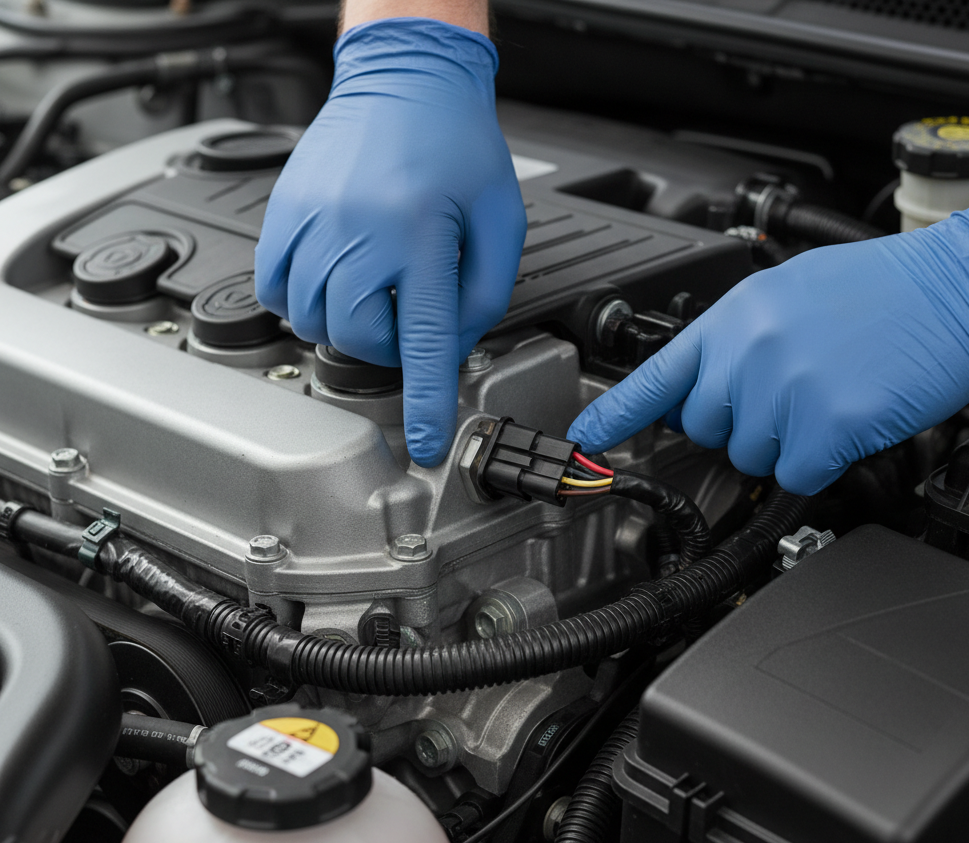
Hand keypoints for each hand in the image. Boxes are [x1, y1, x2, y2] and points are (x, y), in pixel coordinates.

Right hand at [255, 17, 525, 465]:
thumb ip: (483, 294)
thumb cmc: (457, 144)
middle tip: (407, 312)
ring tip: (371, 290)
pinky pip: (274, 289)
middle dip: (388, 344)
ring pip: (312, 321)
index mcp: (421, 236)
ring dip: (346, 324)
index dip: (425, 401)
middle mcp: (360, 233)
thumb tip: (451, 345)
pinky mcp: (284, 214)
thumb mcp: (500, 220)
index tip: (423, 445)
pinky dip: (300, 302)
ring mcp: (314, 223)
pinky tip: (331, 281)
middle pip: (359, 338)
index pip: (421, 340)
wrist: (406, 78)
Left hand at [568, 196, 968, 493]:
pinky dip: (818, 460)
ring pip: (750, 457)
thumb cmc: (884, 288)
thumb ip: (738, 341)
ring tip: (827, 395)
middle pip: (706, 430)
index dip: (616, 415)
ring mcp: (786, 390)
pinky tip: (845, 419)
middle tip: (789, 392)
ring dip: (784, 443)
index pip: (656, 376)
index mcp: (735, 317)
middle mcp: (750, 352)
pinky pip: (794, 475)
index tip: (586, 441)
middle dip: (741, 424)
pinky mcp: (826, 427)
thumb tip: (707, 384)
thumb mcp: (789, 294)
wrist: (963, 283)